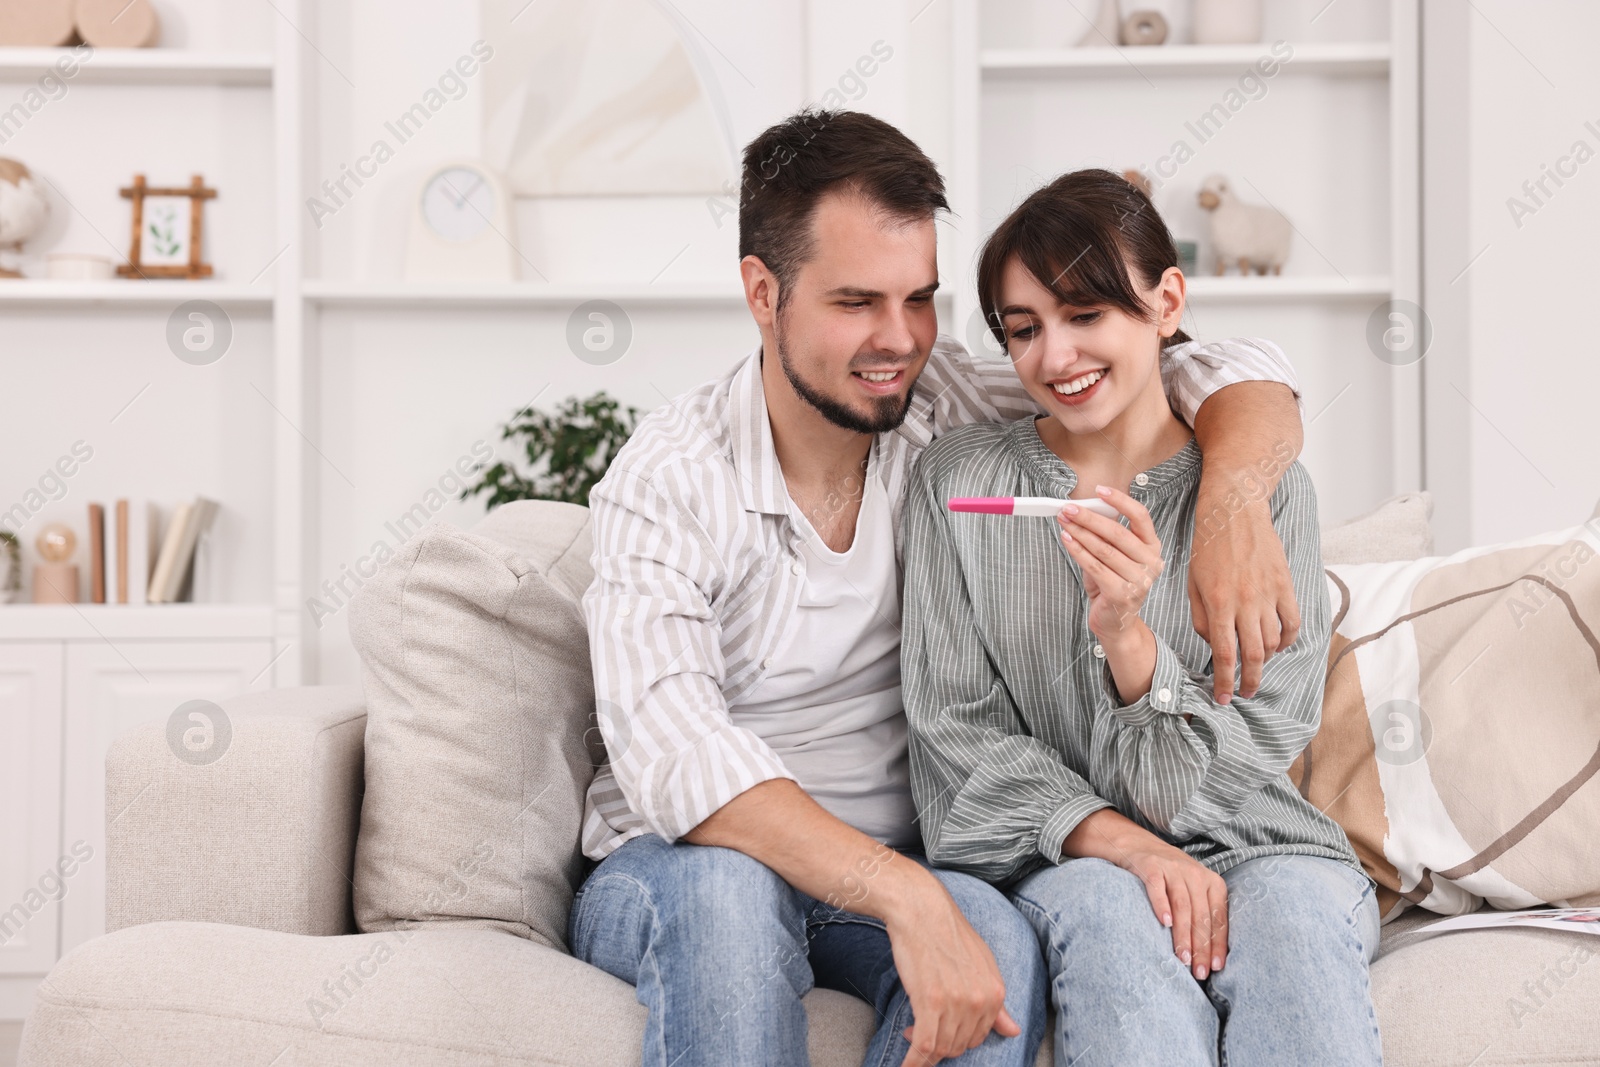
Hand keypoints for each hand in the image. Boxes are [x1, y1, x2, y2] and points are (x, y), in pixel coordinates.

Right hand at [885, 872, 1019, 1065]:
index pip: (979, 1037)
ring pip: (941, 1048)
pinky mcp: (930, 1002)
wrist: (922, 910)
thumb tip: (1015, 1031)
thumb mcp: (982, 964)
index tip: (942, 1030)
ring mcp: (956, 1002)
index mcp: (995, 993)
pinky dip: (914, 1061)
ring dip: (924, 1052)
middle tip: (921, 1030)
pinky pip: (924, 1045)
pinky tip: (906, 1065)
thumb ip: (997, 1003)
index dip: (958, 1039)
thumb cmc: (948, 934)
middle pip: (960, 1046)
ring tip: (910, 1034)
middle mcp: (980, 1001)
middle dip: (941, 1046)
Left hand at [1057, 485, 1163, 642]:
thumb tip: (1085, 510)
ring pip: (1103, 549)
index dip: (1120, 501)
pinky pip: (1094, 566)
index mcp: (1152, 547)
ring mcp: (1139, 580)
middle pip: (1118, 532)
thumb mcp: (1113, 556)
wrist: (1116, 622)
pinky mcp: (1122, 594)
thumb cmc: (1113, 583)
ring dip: (1080, 532)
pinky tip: (1067, 540)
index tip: (1100, 490)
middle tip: (1068, 508)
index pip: (1141, 516)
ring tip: (1063, 522)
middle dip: (1089, 517)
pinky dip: (1078, 551)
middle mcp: (1151, 563)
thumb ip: (1106, 535)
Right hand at [1115, 838, 1229, 981]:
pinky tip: (1164, 923)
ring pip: (1183, 905)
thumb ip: (1203, 916)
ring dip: (1183, 934)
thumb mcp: (1194, 892)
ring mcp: (1173, 869)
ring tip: (1182, 958)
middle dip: (1201, 947)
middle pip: (1201, 915)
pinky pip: (1158, 888)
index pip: (1218, 918)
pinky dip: (1162, 905)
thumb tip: (1212, 959)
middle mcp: (1195, 874)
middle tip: (1198, 972)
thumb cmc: (1171, 879)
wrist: (1139, 847)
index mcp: (1212, 883)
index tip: (1215, 967)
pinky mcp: (1151, 866)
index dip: (1217, 944)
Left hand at [1187, 495, 1298, 702]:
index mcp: (1218, 604)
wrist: (1234, 512)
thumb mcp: (1192, 584)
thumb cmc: (1207, 547)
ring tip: (1257, 664)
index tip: (1223, 698)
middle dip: (1249, 681)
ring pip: (1274, 642)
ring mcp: (1269, 594)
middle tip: (1245, 694)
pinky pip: (1293, 622)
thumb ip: (1201, 618)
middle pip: (1254, 656)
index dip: (1224, 682)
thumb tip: (1213, 645)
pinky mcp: (1285, 584)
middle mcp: (1245, 603)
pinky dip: (1288, 640)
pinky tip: (1279, 645)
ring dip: (1266, 660)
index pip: (1224, 655)